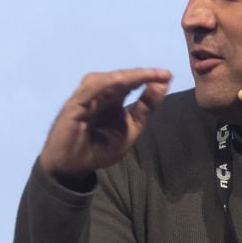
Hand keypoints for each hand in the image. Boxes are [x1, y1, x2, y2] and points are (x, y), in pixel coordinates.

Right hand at [39, 68, 170, 184]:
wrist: (73, 168)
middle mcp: (99, 93)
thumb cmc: (99, 149)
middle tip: (163, 74)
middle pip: (121, 78)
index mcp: (113, 98)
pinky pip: (89, 91)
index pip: (131, 82)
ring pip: (107, 80)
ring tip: (147, 75)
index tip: (168, 76)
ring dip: (127, 76)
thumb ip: (146, 108)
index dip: (148, 78)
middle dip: (142, 74)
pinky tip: (120, 80)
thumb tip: (163, 84)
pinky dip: (104, 84)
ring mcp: (86, 97)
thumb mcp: (131, 129)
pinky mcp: (74, 105)